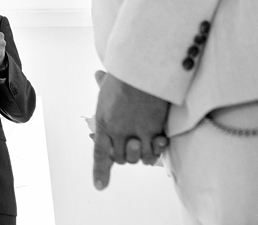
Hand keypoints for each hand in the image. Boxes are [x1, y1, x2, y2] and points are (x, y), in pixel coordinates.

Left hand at [93, 71, 169, 189]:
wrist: (143, 71)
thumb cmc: (125, 74)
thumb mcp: (108, 83)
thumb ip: (104, 85)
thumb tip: (99, 75)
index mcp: (104, 122)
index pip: (100, 153)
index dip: (100, 172)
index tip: (100, 186)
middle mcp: (118, 132)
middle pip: (122, 158)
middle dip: (126, 155)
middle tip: (132, 142)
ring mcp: (136, 133)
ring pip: (139, 158)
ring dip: (143, 155)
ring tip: (145, 143)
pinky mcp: (153, 131)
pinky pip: (154, 151)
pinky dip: (156, 150)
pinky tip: (158, 142)